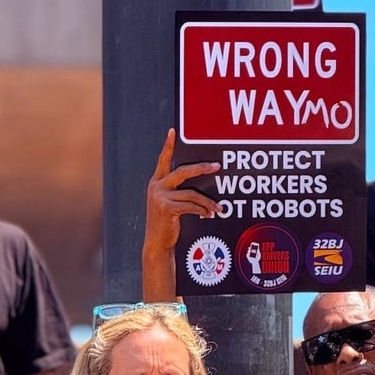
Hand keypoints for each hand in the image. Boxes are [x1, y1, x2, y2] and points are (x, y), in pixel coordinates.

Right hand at [144, 128, 220, 255]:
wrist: (157, 243)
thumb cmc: (166, 223)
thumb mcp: (168, 204)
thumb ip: (176, 192)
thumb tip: (199, 188)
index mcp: (156, 182)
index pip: (163, 160)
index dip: (168, 145)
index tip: (172, 132)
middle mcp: (156, 186)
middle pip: (182, 171)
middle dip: (201, 168)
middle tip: (216, 166)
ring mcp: (160, 197)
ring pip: (192, 194)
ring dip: (208, 202)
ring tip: (218, 208)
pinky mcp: (166, 208)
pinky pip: (191, 206)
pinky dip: (202, 210)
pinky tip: (208, 215)